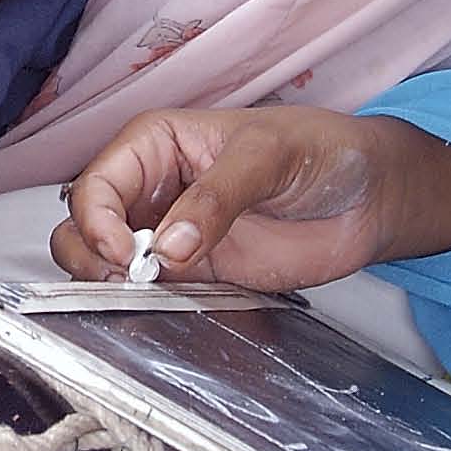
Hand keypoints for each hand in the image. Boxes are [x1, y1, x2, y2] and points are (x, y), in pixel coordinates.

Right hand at [50, 107, 425, 291]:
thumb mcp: (267, 156)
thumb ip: (217, 197)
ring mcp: (169, 235)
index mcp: (156, 144)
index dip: (96, 217)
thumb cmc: (319, 150)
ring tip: (142, 291)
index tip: (124, 250)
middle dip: (89, 253)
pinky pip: (147, 294)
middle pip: (84, 224)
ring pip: (103, 262)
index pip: (98, 181)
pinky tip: (161, 307)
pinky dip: (140, 305)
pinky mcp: (194, 275)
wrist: (367, 198)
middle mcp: (152, 189)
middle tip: (127, 277)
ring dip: (106, 282)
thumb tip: (170, 245)